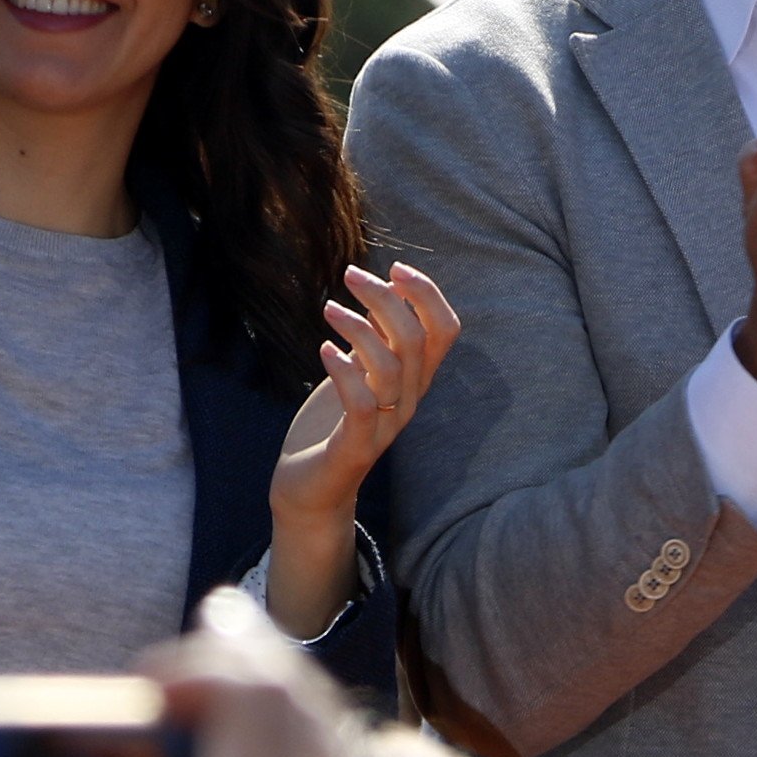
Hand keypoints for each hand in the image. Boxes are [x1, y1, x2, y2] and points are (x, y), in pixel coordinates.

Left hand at [268, 263, 459, 635]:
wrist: (310, 489)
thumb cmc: (334, 423)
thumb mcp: (360, 371)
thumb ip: (376, 337)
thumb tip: (383, 286)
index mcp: (415, 380)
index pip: (446, 330)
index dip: (428, 294)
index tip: (395, 267)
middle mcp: (409, 401)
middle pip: (417, 339)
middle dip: (386, 298)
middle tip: (349, 275)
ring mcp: (386, 427)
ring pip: (390, 366)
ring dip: (357, 328)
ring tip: (327, 309)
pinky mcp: (356, 448)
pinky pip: (363, 405)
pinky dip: (344, 371)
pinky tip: (323, 350)